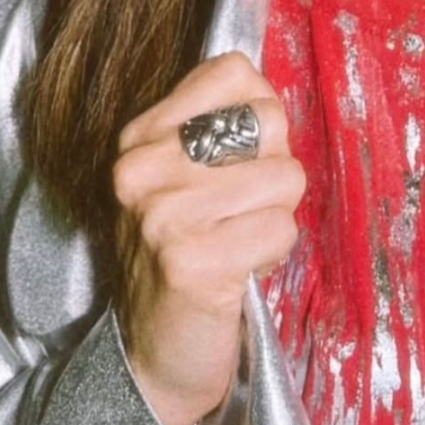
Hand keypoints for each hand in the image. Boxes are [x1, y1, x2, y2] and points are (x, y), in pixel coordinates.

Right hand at [112, 52, 305, 424]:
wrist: (156, 352)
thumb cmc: (188, 248)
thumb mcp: (188, 171)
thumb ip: (224, 121)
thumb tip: (268, 96)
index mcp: (140, 135)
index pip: (232, 72)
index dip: (259, 112)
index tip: (240, 156)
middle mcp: (142, 168)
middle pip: (269, 122)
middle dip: (274, 168)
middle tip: (239, 209)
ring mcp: (162, 215)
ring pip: (285, 177)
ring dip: (276, 216)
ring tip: (238, 239)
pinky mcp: (191, 263)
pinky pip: (280, 229)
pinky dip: (273, 253)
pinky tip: (238, 269)